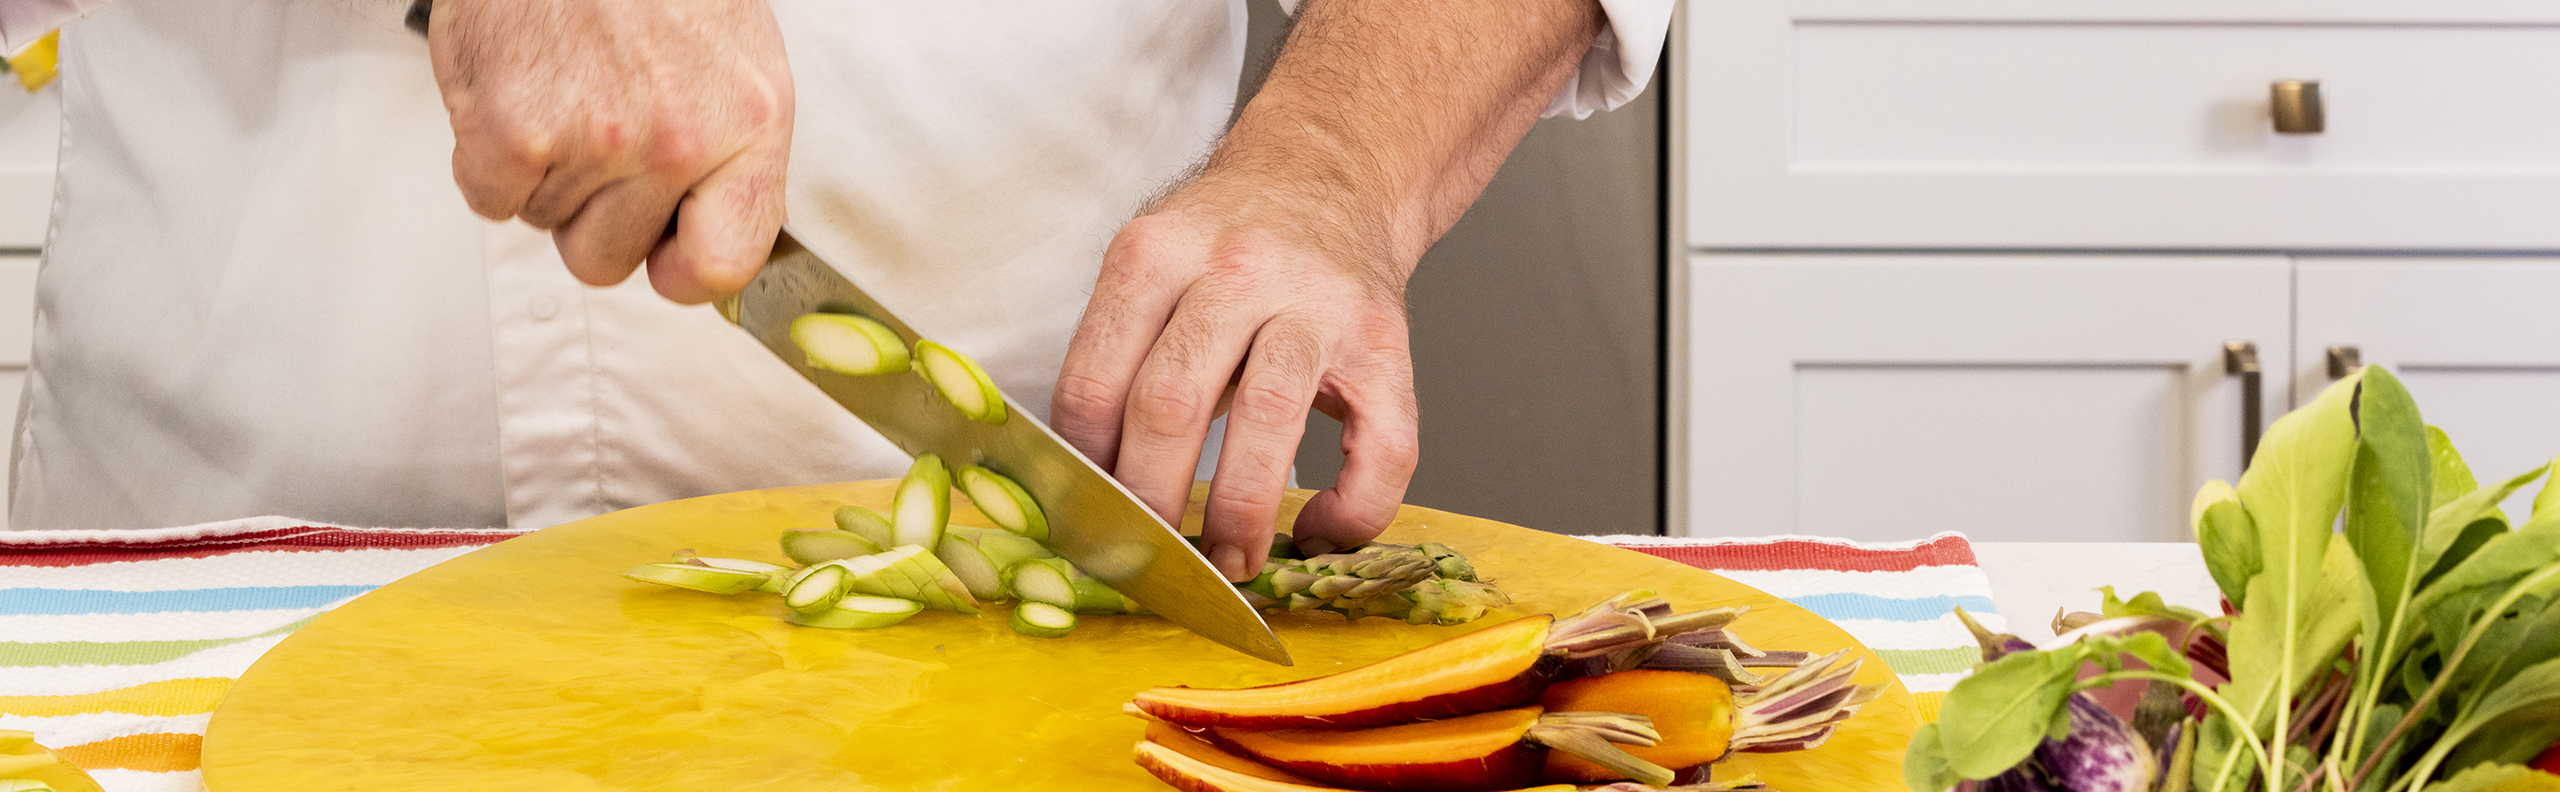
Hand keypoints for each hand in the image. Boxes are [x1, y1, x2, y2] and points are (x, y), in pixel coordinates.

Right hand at [426, 0, 791, 303]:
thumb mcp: (739, 62)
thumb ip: (734, 158)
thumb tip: (712, 239)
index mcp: (748, 126)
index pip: (724, 265)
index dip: (682, 273)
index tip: (666, 259)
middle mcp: (676, 141)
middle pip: (611, 260)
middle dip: (595, 214)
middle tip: (596, 138)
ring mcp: (593, 140)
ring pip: (547, 225)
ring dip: (545, 174)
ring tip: (564, 93)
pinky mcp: (510, 134)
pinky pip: (489, 199)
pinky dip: (489, 160)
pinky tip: (518, 96)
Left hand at [1055, 175, 1421, 582]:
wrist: (1330, 172)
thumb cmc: (1226, 245)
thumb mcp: (1152, 267)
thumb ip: (1116, 354)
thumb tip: (1080, 486)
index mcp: (1156, 253)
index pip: (1095, 383)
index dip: (1083, 470)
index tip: (1088, 519)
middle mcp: (1237, 269)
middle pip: (1170, 402)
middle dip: (1150, 501)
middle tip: (1147, 558)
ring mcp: (1319, 303)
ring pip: (1269, 418)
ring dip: (1239, 511)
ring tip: (1228, 562)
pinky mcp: (1385, 342)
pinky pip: (1383, 446)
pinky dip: (1351, 510)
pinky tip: (1315, 531)